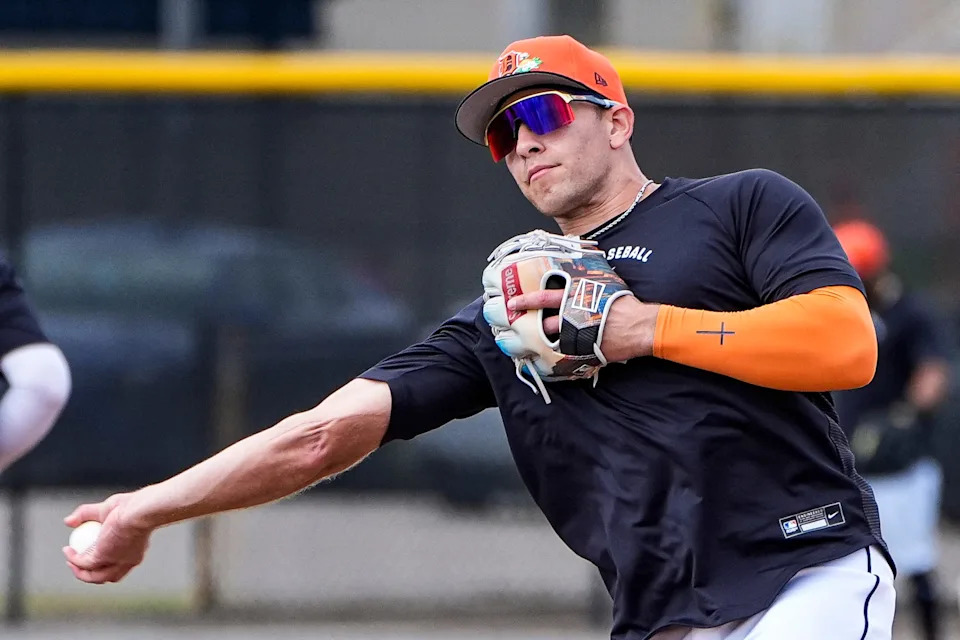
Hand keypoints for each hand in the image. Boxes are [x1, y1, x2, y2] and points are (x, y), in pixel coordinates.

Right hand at [63, 492, 152, 583]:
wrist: (140, 510)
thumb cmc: (132, 506)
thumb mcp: (108, 509)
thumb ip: (86, 514)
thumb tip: (68, 521)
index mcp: (135, 552)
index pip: (120, 566)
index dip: (106, 565)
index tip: (94, 554)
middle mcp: (127, 561)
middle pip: (107, 576)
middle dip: (91, 574)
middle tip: (78, 563)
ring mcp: (114, 561)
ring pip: (94, 576)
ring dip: (79, 572)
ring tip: (70, 561)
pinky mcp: (102, 557)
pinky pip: (82, 563)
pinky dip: (73, 559)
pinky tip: (67, 550)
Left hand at [508, 291, 659, 361]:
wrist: (640, 326)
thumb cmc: (624, 304)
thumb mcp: (604, 284)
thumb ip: (587, 279)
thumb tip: (581, 266)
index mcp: (576, 299)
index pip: (545, 298)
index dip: (527, 300)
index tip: (513, 303)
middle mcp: (573, 318)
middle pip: (543, 324)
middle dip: (527, 326)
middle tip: (513, 326)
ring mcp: (578, 337)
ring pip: (551, 341)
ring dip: (538, 342)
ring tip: (526, 343)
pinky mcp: (585, 352)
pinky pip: (565, 355)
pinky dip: (555, 357)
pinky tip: (546, 360)